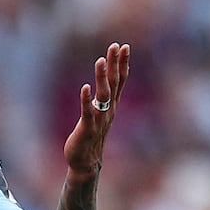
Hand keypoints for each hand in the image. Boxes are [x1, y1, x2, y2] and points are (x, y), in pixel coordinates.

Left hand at [64, 42, 129, 175]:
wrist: (86, 163)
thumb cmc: (92, 136)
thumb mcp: (100, 114)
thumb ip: (104, 98)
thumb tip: (107, 80)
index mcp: (111, 106)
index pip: (120, 81)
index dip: (122, 64)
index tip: (124, 46)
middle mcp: (108, 111)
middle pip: (114, 84)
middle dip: (115, 64)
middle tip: (116, 46)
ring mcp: (99, 120)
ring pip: (103, 96)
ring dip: (102, 78)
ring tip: (100, 60)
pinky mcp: (87, 130)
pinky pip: (88, 113)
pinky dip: (87, 100)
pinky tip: (85, 87)